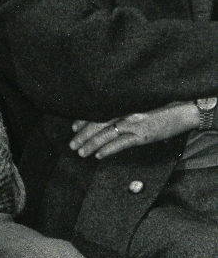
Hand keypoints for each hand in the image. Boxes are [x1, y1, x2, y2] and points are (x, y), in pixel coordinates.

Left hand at [69, 101, 199, 158]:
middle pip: (97, 122)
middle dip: (82, 134)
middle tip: (72, 144)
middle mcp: (125, 110)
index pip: (98, 110)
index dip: (84, 119)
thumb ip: (124, 106)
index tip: (73, 126)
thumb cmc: (163, 104)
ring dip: (91, 144)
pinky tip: (98, 156)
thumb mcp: (140, 102)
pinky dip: (108, 149)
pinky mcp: (143, 134)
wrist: (185, 109)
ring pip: (106, 134)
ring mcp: (134, 122)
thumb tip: (106, 116)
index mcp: (123, 101)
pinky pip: (121, 143)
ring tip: (80, 152)